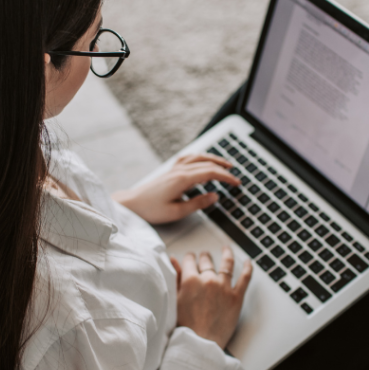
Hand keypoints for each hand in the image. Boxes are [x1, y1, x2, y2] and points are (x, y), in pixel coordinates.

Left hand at [111, 154, 240, 224]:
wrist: (132, 204)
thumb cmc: (151, 209)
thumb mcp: (177, 212)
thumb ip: (198, 203)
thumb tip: (215, 196)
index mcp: (182, 179)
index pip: (210, 173)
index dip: (226, 177)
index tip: (237, 183)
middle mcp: (179, 170)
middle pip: (207, 163)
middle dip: (224, 168)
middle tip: (235, 176)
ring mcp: (174, 169)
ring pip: (198, 157)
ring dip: (213, 159)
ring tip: (225, 164)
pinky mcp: (170, 171)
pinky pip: (188, 158)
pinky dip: (200, 157)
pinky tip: (203, 160)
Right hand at [170, 247, 251, 351]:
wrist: (200, 344)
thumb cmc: (185, 326)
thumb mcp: (175, 299)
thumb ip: (175, 278)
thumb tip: (173, 260)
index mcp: (190, 280)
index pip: (189, 261)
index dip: (189, 258)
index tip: (190, 258)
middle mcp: (208, 280)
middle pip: (207, 261)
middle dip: (204, 257)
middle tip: (204, 256)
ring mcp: (224, 287)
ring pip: (227, 264)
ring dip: (226, 254)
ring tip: (226, 250)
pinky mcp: (236, 297)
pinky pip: (245, 278)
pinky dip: (248, 268)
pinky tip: (248, 262)